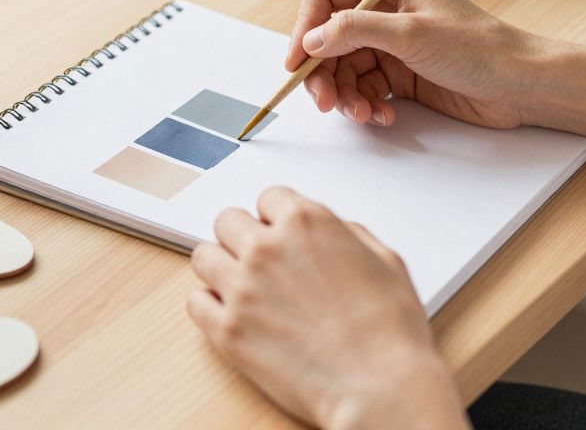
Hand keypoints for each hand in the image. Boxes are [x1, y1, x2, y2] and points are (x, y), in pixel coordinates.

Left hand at [188, 187, 467, 429]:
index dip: (277, 218)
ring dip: (221, 266)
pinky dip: (209, 306)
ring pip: (203, 256)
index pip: (268, 198)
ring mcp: (242, 288)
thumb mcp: (386, 261)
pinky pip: (195, 302)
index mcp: (306, 222)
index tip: (280, 233)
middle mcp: (267, 248)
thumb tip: (334, 232)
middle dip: (244, 236)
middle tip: (259, 259)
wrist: (381, 386)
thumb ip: (350, 235)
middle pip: (227, 221)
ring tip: (241, 285)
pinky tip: (232, 314)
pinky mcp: (227, 330)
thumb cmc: (391, 332)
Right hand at [286, 0, 544, 129]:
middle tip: (326, 103)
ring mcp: (390, 44)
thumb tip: (309, 39)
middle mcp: (383, 11)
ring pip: (342, 69)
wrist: (521, 85)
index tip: (296, 63)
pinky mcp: (399, 75)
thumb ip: (354, 30)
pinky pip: (363, 89)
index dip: (303, 27)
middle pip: (326, 38)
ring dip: (346, 96)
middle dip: (322, 73)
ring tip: (363, 114)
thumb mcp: (410, 33)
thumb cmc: (477, 48)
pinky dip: (365, 105)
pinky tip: (384, 117)